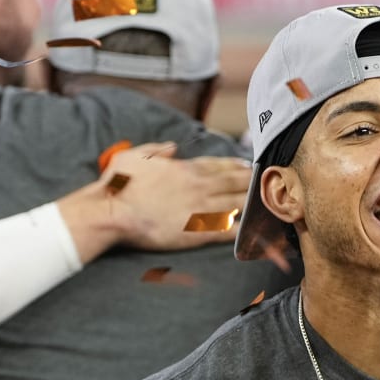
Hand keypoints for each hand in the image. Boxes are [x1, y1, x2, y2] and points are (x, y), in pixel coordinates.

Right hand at [67, 141, 253, 252]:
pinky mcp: (195, 232)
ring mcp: (199, 210)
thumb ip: (156, 150)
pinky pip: (224, 230)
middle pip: (233, 183)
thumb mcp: (135, 156)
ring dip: (251, 203)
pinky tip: (250, 230)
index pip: (218, 165)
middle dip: (251, 182)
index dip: (235, 166)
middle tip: (266, 182)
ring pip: (234, 204)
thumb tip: (171, 147)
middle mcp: (197, 187)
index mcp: (184, 169)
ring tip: (265, 203)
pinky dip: (239, 229)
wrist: (114, 214)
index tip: (247, 166)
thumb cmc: (119, 185)